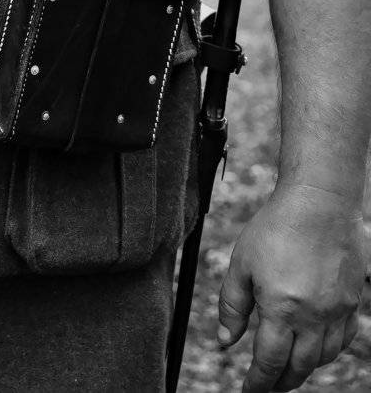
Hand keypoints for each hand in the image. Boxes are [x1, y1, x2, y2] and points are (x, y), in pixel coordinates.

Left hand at [218, 182, 363, 390]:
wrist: (319, 202)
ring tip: (289, 367)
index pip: (269, 362)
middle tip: (268, 385)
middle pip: (298, 368)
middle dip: (281, 382)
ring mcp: (337, 311)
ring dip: (304, 368)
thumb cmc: (276, 228)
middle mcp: (313, 317)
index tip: (248, 391)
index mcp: (281, 309)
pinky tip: (317, 346)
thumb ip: (232, 306)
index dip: (257, 382)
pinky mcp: (352, 301)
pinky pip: (343, 339)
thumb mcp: (242, 264)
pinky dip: (328, 350)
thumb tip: (224, 343)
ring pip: (322, 358)